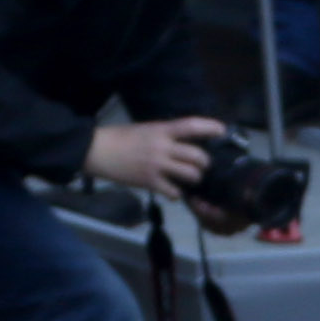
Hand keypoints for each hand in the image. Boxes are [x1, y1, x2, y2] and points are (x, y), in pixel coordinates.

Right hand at [81, 116, 222, 196]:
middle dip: (205, 163)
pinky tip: (173, 191)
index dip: (210, 127)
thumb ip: (165, 135)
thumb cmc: (120, 138)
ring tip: (190, 179)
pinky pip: (174, 192)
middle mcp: (163, 147)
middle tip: (203, 166)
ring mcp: (157, 165)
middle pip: (198, 155)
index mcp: (162, 130)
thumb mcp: (146, 129)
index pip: (191, 125)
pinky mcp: (150, 182)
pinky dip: (177, 194)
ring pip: (191, 174)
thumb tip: (184, 141)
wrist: (97, 150)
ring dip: (195, 178)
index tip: (222, 131)